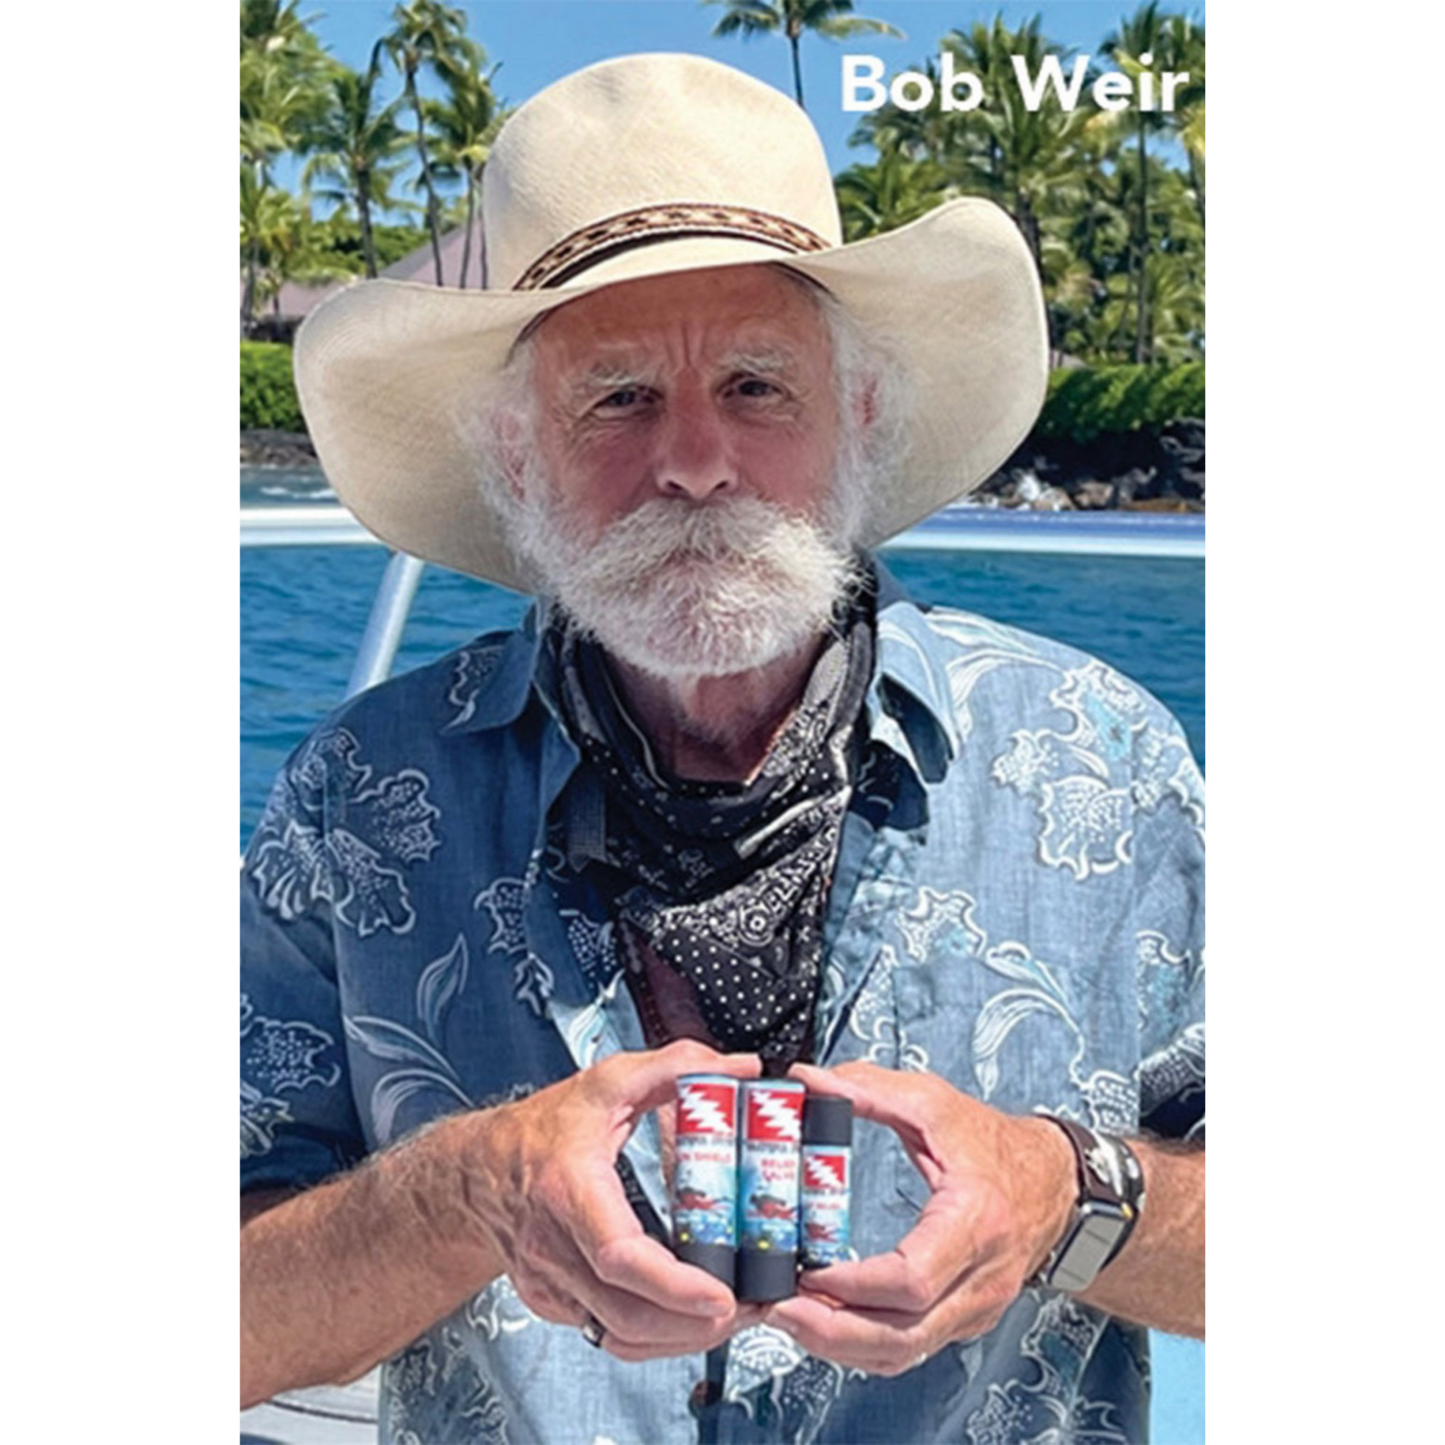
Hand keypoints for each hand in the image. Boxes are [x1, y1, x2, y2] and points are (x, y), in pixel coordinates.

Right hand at [460, 1039, 763, 1360]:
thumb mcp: (608, 1082)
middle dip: (695, 1324)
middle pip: (627, 1314)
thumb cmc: (540, 1129)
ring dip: (680, 1338)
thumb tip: (737, 1066)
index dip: (674, 1285)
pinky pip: (607, 1335)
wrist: (475, 1173)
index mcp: (570, 1190)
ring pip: (619, 1337)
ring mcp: (551, 1285)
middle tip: (748, 1308)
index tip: (721, 1293)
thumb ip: (675, 1066)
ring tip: (729, 1317)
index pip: (619, 1255)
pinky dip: (653, 1336)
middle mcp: (555, 1248)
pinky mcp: (554, 1305)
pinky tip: (685, 1317)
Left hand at [765, 1062, 1074, 1374]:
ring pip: (904, 1352)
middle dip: (832, 1331)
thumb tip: (810, 1081)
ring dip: (840, 1346)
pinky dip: (863, 1345)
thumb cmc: (994, 1143)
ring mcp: (976, 1308)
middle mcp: (981, 1278)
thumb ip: (870, 1089)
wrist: (1055, 1182)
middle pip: (903, 1334)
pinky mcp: (965, 1321)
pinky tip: (825, 1325)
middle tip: (777, 1309)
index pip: (913, 1279)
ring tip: (788, 1318)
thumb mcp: (933, 1103)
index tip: (806, 1269)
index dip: (852, 1284)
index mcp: (976, 1221)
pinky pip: (911, 1349)